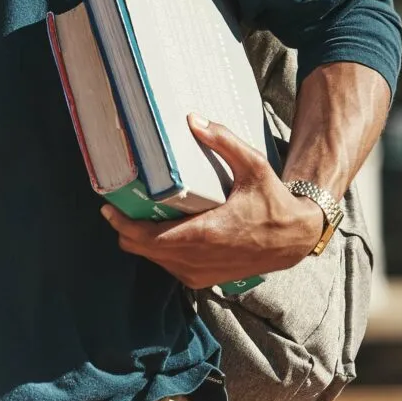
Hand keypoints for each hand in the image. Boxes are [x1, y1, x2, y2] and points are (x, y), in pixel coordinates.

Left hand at [101, 116, 324, 288]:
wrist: (292, 240)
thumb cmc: (273, 202)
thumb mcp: (253, 166)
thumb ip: (223, 141)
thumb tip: (193, 120)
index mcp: (204, 234)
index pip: (146, 237)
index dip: (122, 225)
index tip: (108, 209)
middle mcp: (196, 259)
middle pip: (141, 250)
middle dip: (126, 230)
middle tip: (121, 208)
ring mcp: (198, 273)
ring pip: (153, 260)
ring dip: (143, 241)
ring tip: (143, 216)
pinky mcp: (202, 280)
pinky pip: (168, 267)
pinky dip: (160, 251)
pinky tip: (164, 231)